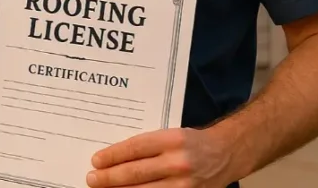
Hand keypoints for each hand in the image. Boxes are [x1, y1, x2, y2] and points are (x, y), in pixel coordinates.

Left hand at [87, 127, 233, 187]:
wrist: (225, 154)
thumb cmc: (190, 142)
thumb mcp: (169, 135)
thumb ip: (145, 146)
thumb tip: (112, 158)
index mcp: (171, 140)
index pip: (134, 148)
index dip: (112, 156)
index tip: (95, 161)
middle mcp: (178, 162)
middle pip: (136, 172)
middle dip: (109, 177)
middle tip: (92, 179)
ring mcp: (185, 184)